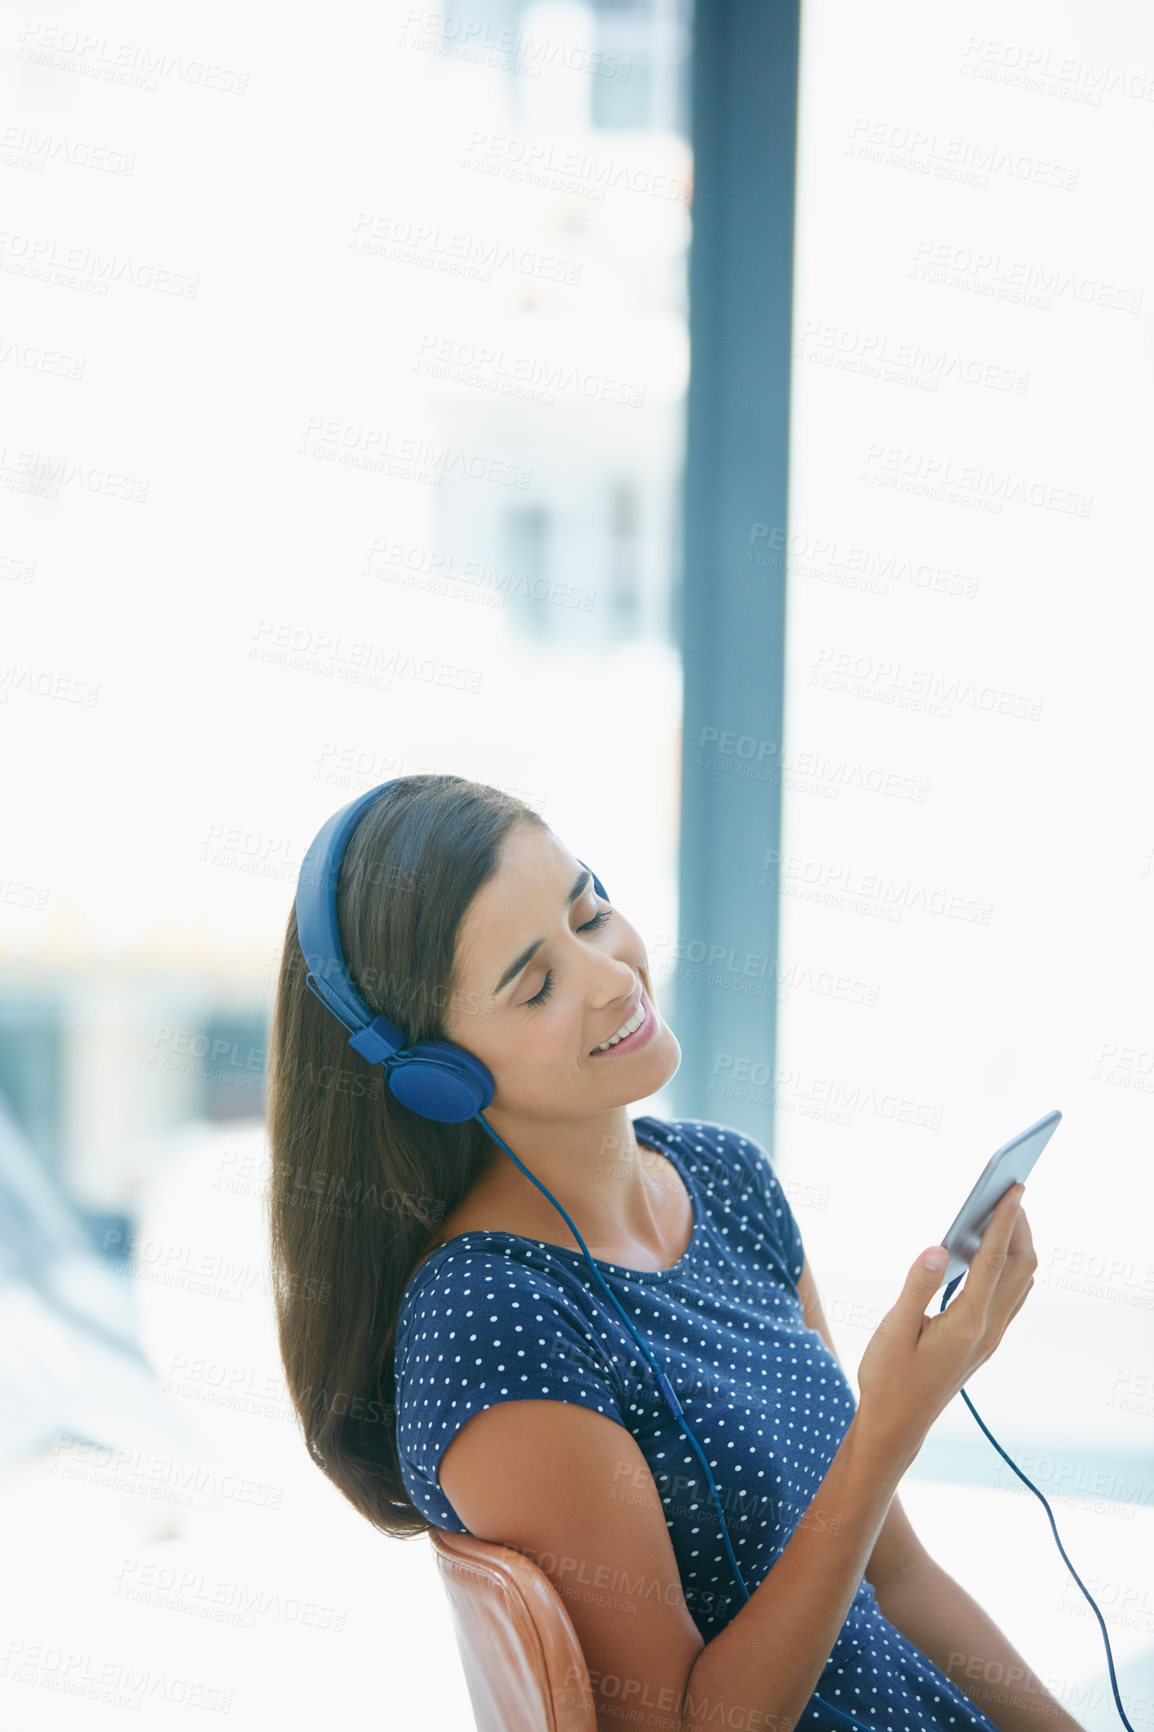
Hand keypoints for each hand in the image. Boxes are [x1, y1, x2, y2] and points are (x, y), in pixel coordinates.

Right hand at [856, 1184, 1036, 1464]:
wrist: (896, 1425)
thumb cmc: (888, 1377)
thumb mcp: (893, 1330)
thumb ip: (916, 1286)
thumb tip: (939, 1247)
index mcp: (967, 1323)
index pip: (994, 1260)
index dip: (1004, 1220)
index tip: (1013, 1189)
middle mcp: (987, 1330)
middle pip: (1020, 1267)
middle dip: (1019, 1226)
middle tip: (1007, 1192)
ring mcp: (989, 1338)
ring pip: (1020, 1282)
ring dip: (1018, 1246)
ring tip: (1002, 1214)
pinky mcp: (982, 1341)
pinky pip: (1011, 1295)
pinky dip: (1010, 1266)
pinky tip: (990, 1253)